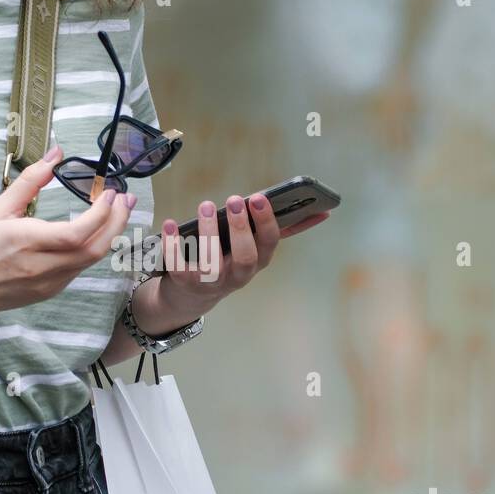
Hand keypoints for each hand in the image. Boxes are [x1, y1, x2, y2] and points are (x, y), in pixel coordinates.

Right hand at [0, 146, 134, 318]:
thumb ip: (30, 181)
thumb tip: (55, 153)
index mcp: (27, 241)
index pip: (78, 232)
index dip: (102, 213)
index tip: (111, 192)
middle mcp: (41, 267)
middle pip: (95, 249)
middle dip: (117, 223)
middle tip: (126, 200)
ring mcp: (47, 284)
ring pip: (90, 261)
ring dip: (108, 236)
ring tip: (117, 213)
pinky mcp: (47, 293)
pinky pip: (77, 271)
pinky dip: (91, 250)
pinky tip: (93, 234)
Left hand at [133, 192, 329, 335]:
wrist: (190, 296)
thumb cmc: (227, 260)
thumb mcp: (254, 248)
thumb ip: (282, 230)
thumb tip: (323, 212)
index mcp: (257, 261)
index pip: (268, 242)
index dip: (266, 221)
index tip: (259, 197)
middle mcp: (237, 275)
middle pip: (245, 256)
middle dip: (242, 228)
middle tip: (237, 199)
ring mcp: (211, 282)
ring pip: (212, 262)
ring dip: (209, 232)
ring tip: (207, 205)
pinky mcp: (185, 284)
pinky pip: (179, 267)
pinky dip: (173, 245)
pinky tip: (170, 223)